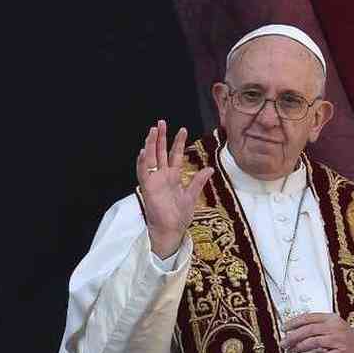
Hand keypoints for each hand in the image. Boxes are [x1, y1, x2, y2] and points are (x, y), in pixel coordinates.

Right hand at [136, 120, 213, 258]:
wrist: (172, 230)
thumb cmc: (179, 215)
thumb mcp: (192, 196)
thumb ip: (199, 181)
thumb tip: (210, 169)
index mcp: (173, 177)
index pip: (175, 155)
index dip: (178, 143)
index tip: (183, 129)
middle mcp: (162, 176)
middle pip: (160, 152)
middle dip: (160, 138)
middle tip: (161, 122)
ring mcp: (154, 181)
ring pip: (150, 159)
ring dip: (150, 145)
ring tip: (152, 131)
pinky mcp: (148, 189)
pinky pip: (143, 173)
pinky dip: (143, 162)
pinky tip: (143, 151)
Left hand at [281, 313, 353, 352]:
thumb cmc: (345, 338)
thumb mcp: (334, 326)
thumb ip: (318, 325)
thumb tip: (295, 329)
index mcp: (331, 318)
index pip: (309, 317)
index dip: (294, 322)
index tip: (284, 328)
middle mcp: (335, 328)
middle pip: (309, 330)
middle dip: (294, 337)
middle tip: (284, 343)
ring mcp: (339, 341)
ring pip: (314, 342)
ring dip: (300, 348)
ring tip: (291, 352)